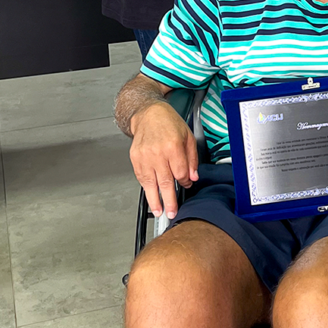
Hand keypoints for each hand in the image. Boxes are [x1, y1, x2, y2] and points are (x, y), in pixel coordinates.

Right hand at [129, 102, 199, 218]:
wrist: (149, 114)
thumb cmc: (169, 123)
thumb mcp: (188, 136)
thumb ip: (192, 158)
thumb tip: (193, 177)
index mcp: (173, 146)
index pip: (180, 173)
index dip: (185, 181)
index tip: (186, 185)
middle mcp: (157, 153)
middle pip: (165, 182)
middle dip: (169, 200)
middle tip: (172, 213)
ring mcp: (144, 157)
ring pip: (151, 183)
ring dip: (155, 200)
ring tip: (159, 211)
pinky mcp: (135, 158)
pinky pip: (141, 177)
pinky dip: (146, 188)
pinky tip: (150, 196)